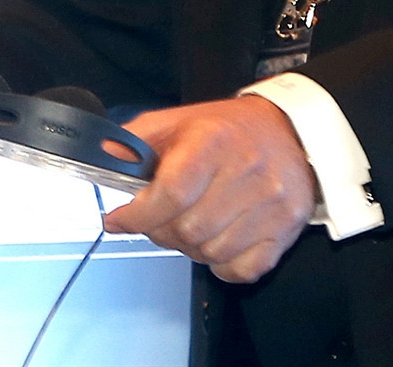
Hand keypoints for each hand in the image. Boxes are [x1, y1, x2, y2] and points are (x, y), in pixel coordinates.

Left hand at [101, 95, 315, 282]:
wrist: (289, 131)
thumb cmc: (229, 130)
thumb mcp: (178, 121)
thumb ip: (135, 140)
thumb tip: (102, 157)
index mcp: (214, 142)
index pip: (170, 194)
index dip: (137, 215)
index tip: (118, 220)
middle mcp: (247, 173)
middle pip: (186, 230)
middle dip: (161, 230)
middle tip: (159, 218)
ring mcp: (271, 204)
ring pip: (210, 253)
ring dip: (191, 246)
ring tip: (193, 222)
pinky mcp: (286, 229)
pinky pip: (241, 270)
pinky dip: (222, 263)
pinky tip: (220, 237)